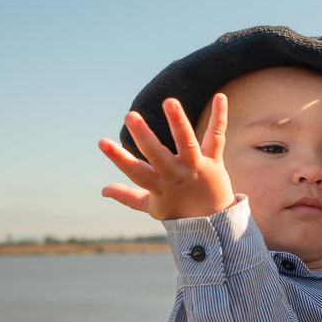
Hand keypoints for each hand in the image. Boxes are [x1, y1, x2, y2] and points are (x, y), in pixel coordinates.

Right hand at [98, 94, 235, 219]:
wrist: (216, 224)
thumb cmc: (180, 212)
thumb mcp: (153, 207)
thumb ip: (128, 196)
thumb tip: (103, 191)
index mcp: (159, 187)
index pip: (136, 172)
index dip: (118, 158)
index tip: (102, 142)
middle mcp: (177, 176)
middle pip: (159, 156)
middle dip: (144, 137)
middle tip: (130, 116)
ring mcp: (196, 168)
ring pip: (187, 144)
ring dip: (178, 123)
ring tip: (170, 102)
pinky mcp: (215, 161)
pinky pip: (216, 137)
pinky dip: (219, 117)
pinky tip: (220, 97)